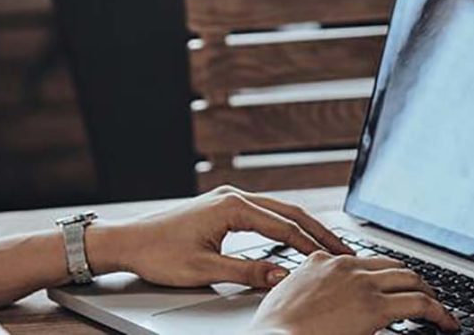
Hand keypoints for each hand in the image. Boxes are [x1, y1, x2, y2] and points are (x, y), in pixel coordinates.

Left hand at [96, 185, 352, 288]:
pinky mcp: (222, 208)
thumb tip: (284, 276)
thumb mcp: (204, 269)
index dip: (313, 244)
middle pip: (288, 212)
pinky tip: (296, 239)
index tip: (337, 259)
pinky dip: (285, 226)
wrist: (127, 241)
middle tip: (346, 250)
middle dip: (318, 232)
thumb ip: (247, 273)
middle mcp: (233, 197)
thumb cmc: (158, 253)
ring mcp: (228, 200)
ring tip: (328, 245)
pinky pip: (263, 214)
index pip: (284, 226)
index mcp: (231, 207)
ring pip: (277, 211)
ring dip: (303, 227)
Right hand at [250, 252, 459, 334]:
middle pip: (392, 265)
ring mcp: (360, 283)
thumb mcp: (288, 299)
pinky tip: (446, 323)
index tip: (390, 285)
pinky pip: (419, 304)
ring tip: (439, 310)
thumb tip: (323, 305)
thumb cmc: (273, 330)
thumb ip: (308, 292)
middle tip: (424, 296)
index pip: (363, 261)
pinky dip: (439, 312)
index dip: (383, 275)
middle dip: (412, 281)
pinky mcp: (374, 306)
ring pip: (410, 279)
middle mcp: (343, 265)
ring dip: (428, 293)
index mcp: (320, 261)